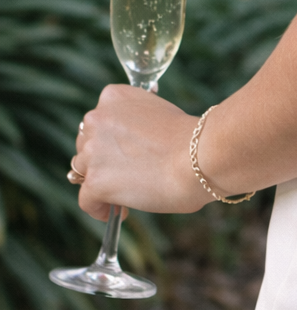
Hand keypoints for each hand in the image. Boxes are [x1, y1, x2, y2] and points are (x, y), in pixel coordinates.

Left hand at [75, 84, 209, 219]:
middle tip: (128, 174)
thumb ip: (137, 123)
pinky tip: (120, 212)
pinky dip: (100, 209)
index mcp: (113, 96)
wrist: (200, 156)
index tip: (125, 152)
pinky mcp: (95, 181)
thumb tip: (130, 146)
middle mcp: (97, 118)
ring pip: (84, 172)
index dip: (110, 140)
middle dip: (103, 160)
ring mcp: (93, 151)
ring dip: (102, 182)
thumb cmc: (191, 138)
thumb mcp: (159, 113)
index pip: (98, 121)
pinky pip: (87, 201)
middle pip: (86, 145)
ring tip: (128, 194)